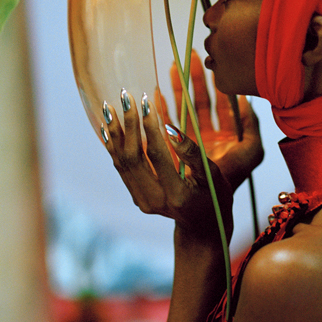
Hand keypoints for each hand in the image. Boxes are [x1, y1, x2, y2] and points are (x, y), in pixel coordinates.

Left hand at [99, 73, 260, 236]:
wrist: (203, 224)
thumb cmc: (215, 195)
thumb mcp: (212, 175)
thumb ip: (193, 154)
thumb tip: (171, 129)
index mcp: (176, 195)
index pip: (156, 154)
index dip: (150, 126)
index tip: (146, 101)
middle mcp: (154, 200)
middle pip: (133, 158)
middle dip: (128, 125)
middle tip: (125, 98)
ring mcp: (142, 200)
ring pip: (122, 162)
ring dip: (114, 133)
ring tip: (108, 108)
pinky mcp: (136, 196)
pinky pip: (120, 168)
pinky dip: (113, 146)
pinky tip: (107, 128)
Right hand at [168, 54, 260, 189]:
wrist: (212, 202)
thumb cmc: (234, 177)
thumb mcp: (251, 150)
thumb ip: (251, 124)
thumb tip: (244, 99)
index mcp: (228, 132)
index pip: (222, 101)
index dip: (217, 83)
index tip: (211, 64)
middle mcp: (210, 133)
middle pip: (201, 99)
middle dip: (196, 79)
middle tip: (190, 57)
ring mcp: (194, 139)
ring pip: (185, 107)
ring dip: (179, 88)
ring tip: (172, 68)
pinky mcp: (178, 145)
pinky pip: (169, 121)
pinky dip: (163, 107)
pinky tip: (156, 92)